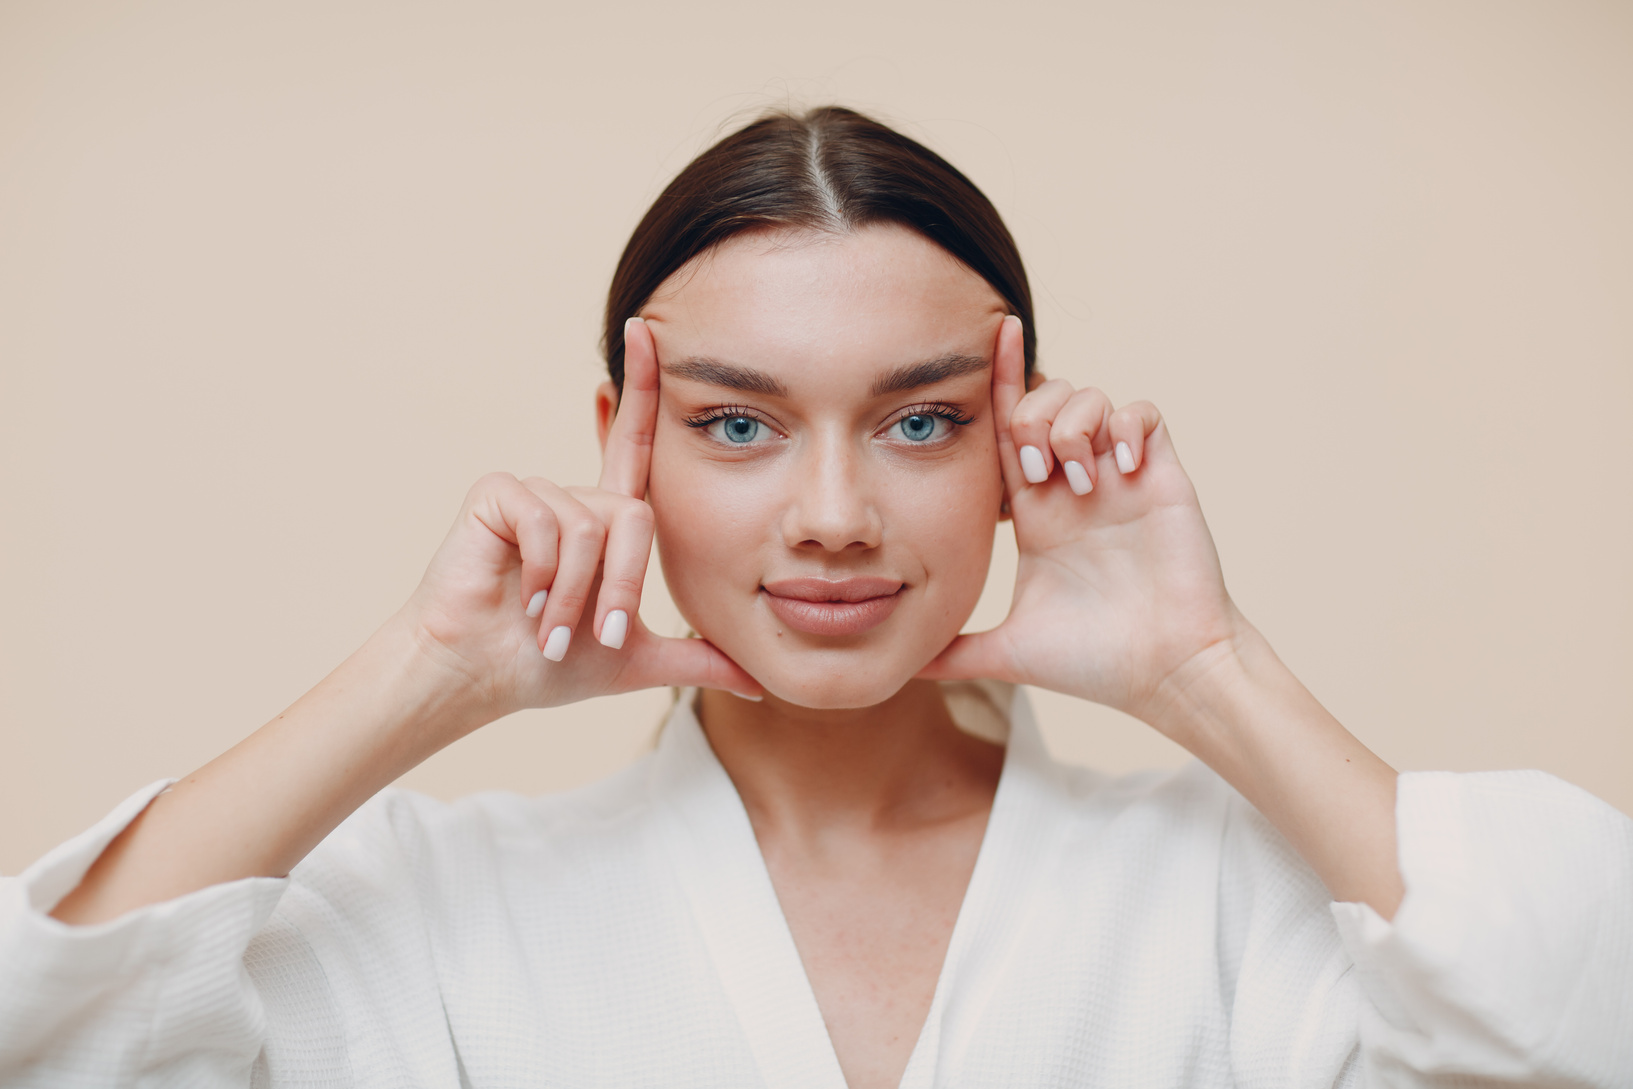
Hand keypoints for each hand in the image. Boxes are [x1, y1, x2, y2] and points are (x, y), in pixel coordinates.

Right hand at [401, 317, 760, 721]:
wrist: (479, 680)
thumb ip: (697, 661)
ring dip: (578, 593)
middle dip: (623, 588)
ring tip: (547, 626)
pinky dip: (546, 573)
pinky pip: (551, 521)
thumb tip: (758, 680)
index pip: (637, 446)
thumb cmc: (544, 667)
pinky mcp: (499, 494)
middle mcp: (574, 497)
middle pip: (637, 516)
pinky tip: (522, 599)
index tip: (648, 328)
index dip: (643, 389)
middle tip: (595, 636)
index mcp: (605, 523)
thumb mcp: (635, 660)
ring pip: (595, 526)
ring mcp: (535, 491)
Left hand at [919, 316, 1243, 729]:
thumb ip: (955, 653)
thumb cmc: (1096, 664)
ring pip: (1088, 398)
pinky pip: (1143, 414)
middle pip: (1041, 402)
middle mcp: (1074, 486)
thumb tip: (901, 670)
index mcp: (1036, 514)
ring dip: (1073, 425)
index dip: (993, 387)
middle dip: (1028, 418)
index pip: (1003, 434)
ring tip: (1080, 480)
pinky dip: (1125, 427)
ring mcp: (1118, 479)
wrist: (1167, 675)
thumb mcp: (1008, 653)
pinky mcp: (1161, 477)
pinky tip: (1119, 470)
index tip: (984, 340)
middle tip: (1036, 472)